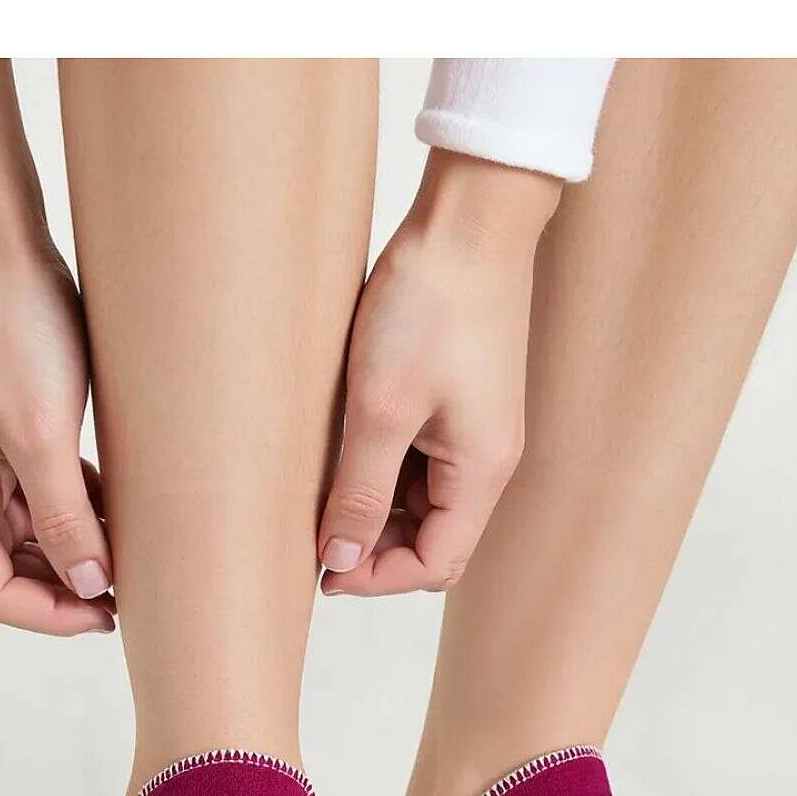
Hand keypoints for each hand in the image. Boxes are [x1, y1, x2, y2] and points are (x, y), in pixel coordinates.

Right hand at [0, 241, 114, 633]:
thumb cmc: (12, 328)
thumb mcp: (45, 436)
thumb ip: (66, 519)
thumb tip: (90, 585)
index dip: (51, 615)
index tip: (111, 614)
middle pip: (6, 569)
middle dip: (65, 586)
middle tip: (132, 590)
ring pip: (27, 533)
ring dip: (75, 547)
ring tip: (134, 548)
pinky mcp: (1, 430)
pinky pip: (36, 491)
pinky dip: (74, 507)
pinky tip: (118, 504)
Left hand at [318, 151, 560, 595]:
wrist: (468, 219)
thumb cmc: (430, 307)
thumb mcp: (381, 411)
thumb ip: (359, 493)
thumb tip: (338, 561)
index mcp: (482, 473)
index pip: (435, 564)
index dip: (377, 577)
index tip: (320, 568)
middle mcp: (486, 460)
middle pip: (432, 537)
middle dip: (373, 545)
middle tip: (310, 531)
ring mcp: (474, 429)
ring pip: (421, 499)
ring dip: (373, 504)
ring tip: (318, 486)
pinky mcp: (457, 398)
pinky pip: (419, 457)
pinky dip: (381, 465)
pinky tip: (340, 445)